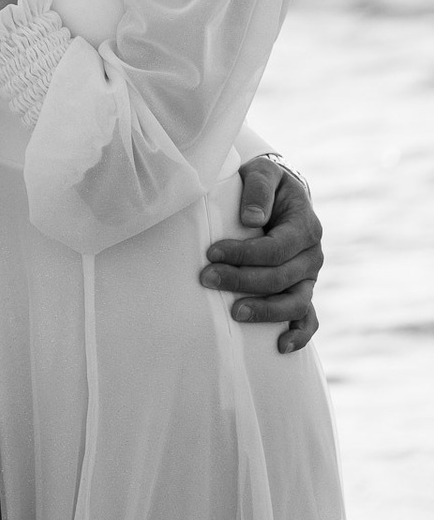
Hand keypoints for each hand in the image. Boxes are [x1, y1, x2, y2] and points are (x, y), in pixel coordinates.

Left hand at [200, 158, 323, 353]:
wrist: (280, 194)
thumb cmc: (267, 183)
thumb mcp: (264, 173)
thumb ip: (259, 189)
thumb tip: (252, 219)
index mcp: (305, 226)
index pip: (276, 248)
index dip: (243, 254)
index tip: (211, 253)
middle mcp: (312, 255)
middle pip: (280, 277)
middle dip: (242, 280)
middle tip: (207, 278)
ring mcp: (309, 277)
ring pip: (295, 302)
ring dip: (265, 311)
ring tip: (235, 312)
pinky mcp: (302, 290)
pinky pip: (308, 318)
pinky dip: (299, 334)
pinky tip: (281, 346)